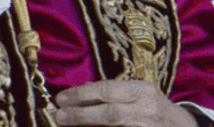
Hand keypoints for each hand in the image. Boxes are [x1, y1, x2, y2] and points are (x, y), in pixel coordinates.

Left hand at [54, 80, 197, 126]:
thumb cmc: (154, 110)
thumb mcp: (139, 95)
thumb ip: (115, 95)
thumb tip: (79, 96)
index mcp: (143, 90)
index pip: (108, 90)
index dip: (82, 94)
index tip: (61, 98)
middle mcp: (147, 109)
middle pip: (110, 113)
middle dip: (82, 115)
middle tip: (59, 116)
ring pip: (114, 126)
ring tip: (67, 125)